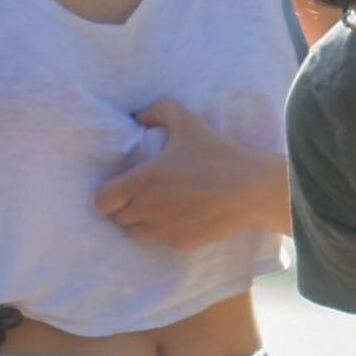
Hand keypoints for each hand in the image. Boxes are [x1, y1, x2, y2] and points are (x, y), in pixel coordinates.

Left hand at [92, 100, 275, 253]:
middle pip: (117, 218)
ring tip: (156, 208)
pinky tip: (179, 217)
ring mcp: (164, 231)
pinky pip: (161, 241)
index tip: (119, 187)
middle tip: (139, 194)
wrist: (252, 189)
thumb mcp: (187, 121)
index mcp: (142, 182)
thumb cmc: (218, 154)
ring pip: (135, 234)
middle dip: (123, 207)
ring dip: (139, 222)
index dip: (107, 194)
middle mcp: (148, 210)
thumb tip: (138, 115)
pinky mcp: (181, 244)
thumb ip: (157, 110)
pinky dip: (164, 232)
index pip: (102, 201)